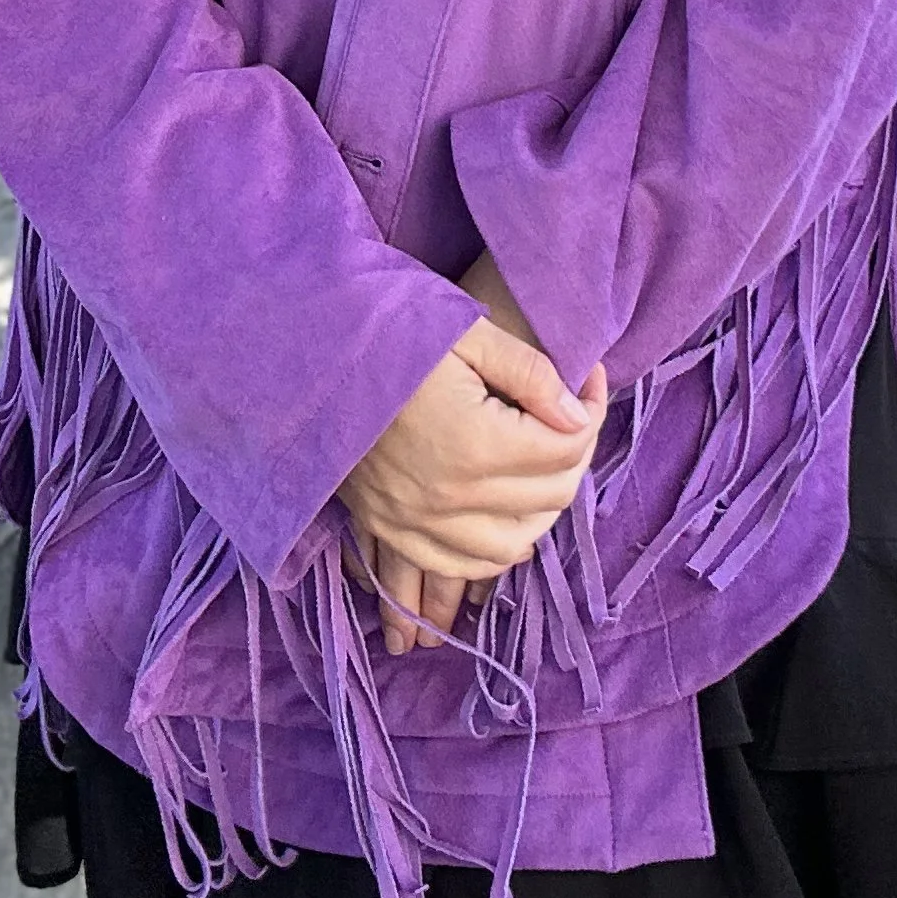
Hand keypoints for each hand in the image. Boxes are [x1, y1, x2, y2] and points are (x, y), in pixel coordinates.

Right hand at [339, 303, 605, 656]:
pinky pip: (459, 565)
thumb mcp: (465, 333)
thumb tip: (577, 415)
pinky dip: (492, 551)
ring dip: (540, 513)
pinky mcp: (390, 529)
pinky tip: (503, 519)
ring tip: (544, 467)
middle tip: (573, 417)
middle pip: (549, 499)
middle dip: (575, 458)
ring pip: (511, 547)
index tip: (589, 380)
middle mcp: (449, 497)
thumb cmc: (388, 332)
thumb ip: (531, 374)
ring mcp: (416, 522)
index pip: (566, 449)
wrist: (305, 355)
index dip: (592, 412)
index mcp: (474, 443)